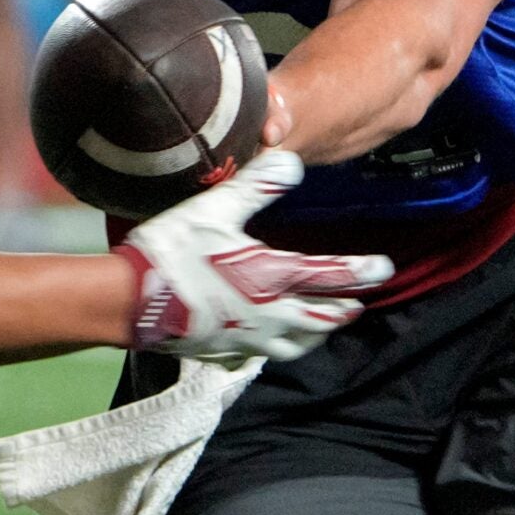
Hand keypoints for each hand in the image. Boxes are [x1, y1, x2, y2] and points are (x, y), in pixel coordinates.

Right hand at [117, 149, 391, 362]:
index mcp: (271, 275)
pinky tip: (279, 339)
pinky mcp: (228, 349)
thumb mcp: (215, 208)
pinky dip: (287, 345)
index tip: (383, 268)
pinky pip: (270, 352)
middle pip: (322, 316)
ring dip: (321, 330)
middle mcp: (269, 311)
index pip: (331, 275)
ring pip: (301, 341)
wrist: (130, 301)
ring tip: (330, 323)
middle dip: (345, 308)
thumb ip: (256, 186)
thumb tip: (293, 161)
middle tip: (361, 301)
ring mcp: (249, 335)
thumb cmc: (173, 251)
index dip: (361, 271)